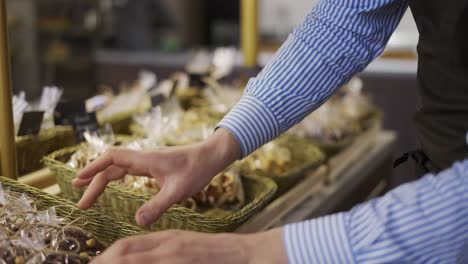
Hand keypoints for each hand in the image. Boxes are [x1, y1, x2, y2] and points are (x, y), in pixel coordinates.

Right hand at [72, 128, 240, 225]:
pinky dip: (114, 178)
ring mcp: (147, 161)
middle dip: (93, 183)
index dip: (93, 168)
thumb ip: (158, 206)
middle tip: (81, 204)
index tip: (79, 180)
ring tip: (86, 194)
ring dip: (102, 180)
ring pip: (118, 168)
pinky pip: (127, 170)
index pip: (112, 158)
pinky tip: (110, 185)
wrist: (211, 155)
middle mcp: (143, 158)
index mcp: (146, 159)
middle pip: (111, 167)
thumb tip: (137, 222)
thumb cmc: (197, 169)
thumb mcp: (179, 191)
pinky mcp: (152, 166)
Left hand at [90, 228, 286, 263]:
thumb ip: (164, 252)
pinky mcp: (180, 259)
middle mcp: (166, 245)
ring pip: (132, 258)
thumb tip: (142, 257)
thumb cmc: (213, 253)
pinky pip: (148, 263)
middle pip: (124, 251)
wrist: (239, 253)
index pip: (128, 246)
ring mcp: (172, 254)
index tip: (97, 263)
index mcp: (166, 239)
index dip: (108, 255)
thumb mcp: (185, 247)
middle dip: (105, 260)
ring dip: (114, 261)